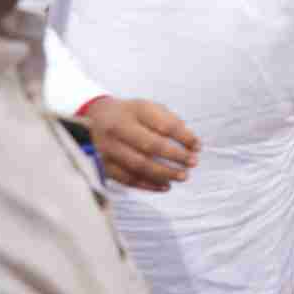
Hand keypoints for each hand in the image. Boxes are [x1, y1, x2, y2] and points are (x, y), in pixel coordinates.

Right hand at [85, 97, 199, 191]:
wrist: (95, 117)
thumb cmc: (131, 114)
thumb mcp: (150, 107)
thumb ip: (170, 121)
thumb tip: (191, 142)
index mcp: (135, 110)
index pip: (164, 125)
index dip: (184, 137)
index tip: (198, 146)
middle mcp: (119, 128)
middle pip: (150, 145)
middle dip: (175, 156)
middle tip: (192, 163)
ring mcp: (108, 147)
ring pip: (138, 165)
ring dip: (163, 173)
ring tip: (182, 176)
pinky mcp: (103, 164)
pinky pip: (127, 178)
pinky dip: (147, 185)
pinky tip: (164, 186)